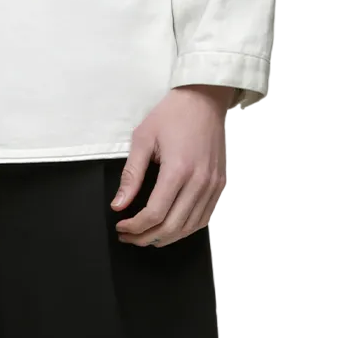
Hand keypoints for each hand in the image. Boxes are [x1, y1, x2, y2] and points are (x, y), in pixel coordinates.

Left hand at [110, 85, 233, 246]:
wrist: (204, 99)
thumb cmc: (171, 114)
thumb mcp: (142, 139)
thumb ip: (131, 175)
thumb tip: (118, 204)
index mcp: (178, 169)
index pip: (155, 214)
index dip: (135, 226)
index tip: (121, 226)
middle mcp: (200, 181)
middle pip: (172, 227)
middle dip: (146, 238)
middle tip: (129, 237)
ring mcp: (213, 184)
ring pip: (190, 227)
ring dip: (166, 238)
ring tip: (146, 236)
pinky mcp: (219, 184)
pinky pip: (204, 218)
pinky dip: (186, 229)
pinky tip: (170, 228)